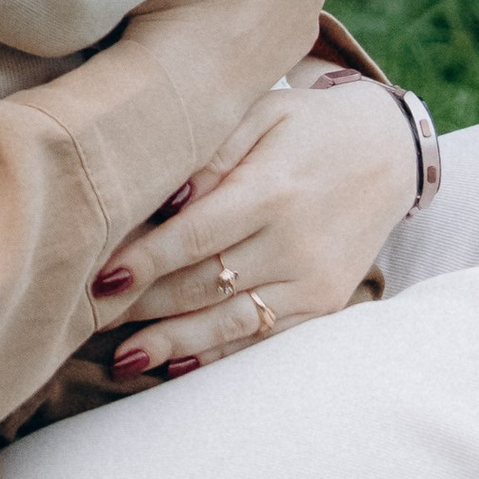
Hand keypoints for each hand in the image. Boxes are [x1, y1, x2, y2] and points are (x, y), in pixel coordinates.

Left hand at [95, 72, 415, 377]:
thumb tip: (165, 199)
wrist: (388, 151)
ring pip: (231, 322)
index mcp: (271, 191)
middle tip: (91, 320)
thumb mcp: (261, 113)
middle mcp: (294, 243)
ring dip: (174, 342)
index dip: (145, 262)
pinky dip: (220, 355)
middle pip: (205, 284)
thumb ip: (211, 152)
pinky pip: (265, 338)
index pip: (195, 236)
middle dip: (145, 307)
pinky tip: (178, 365)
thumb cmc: (307, 125)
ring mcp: (313, 280)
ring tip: (125, 360)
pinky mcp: (325, 303)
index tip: (100, 280)